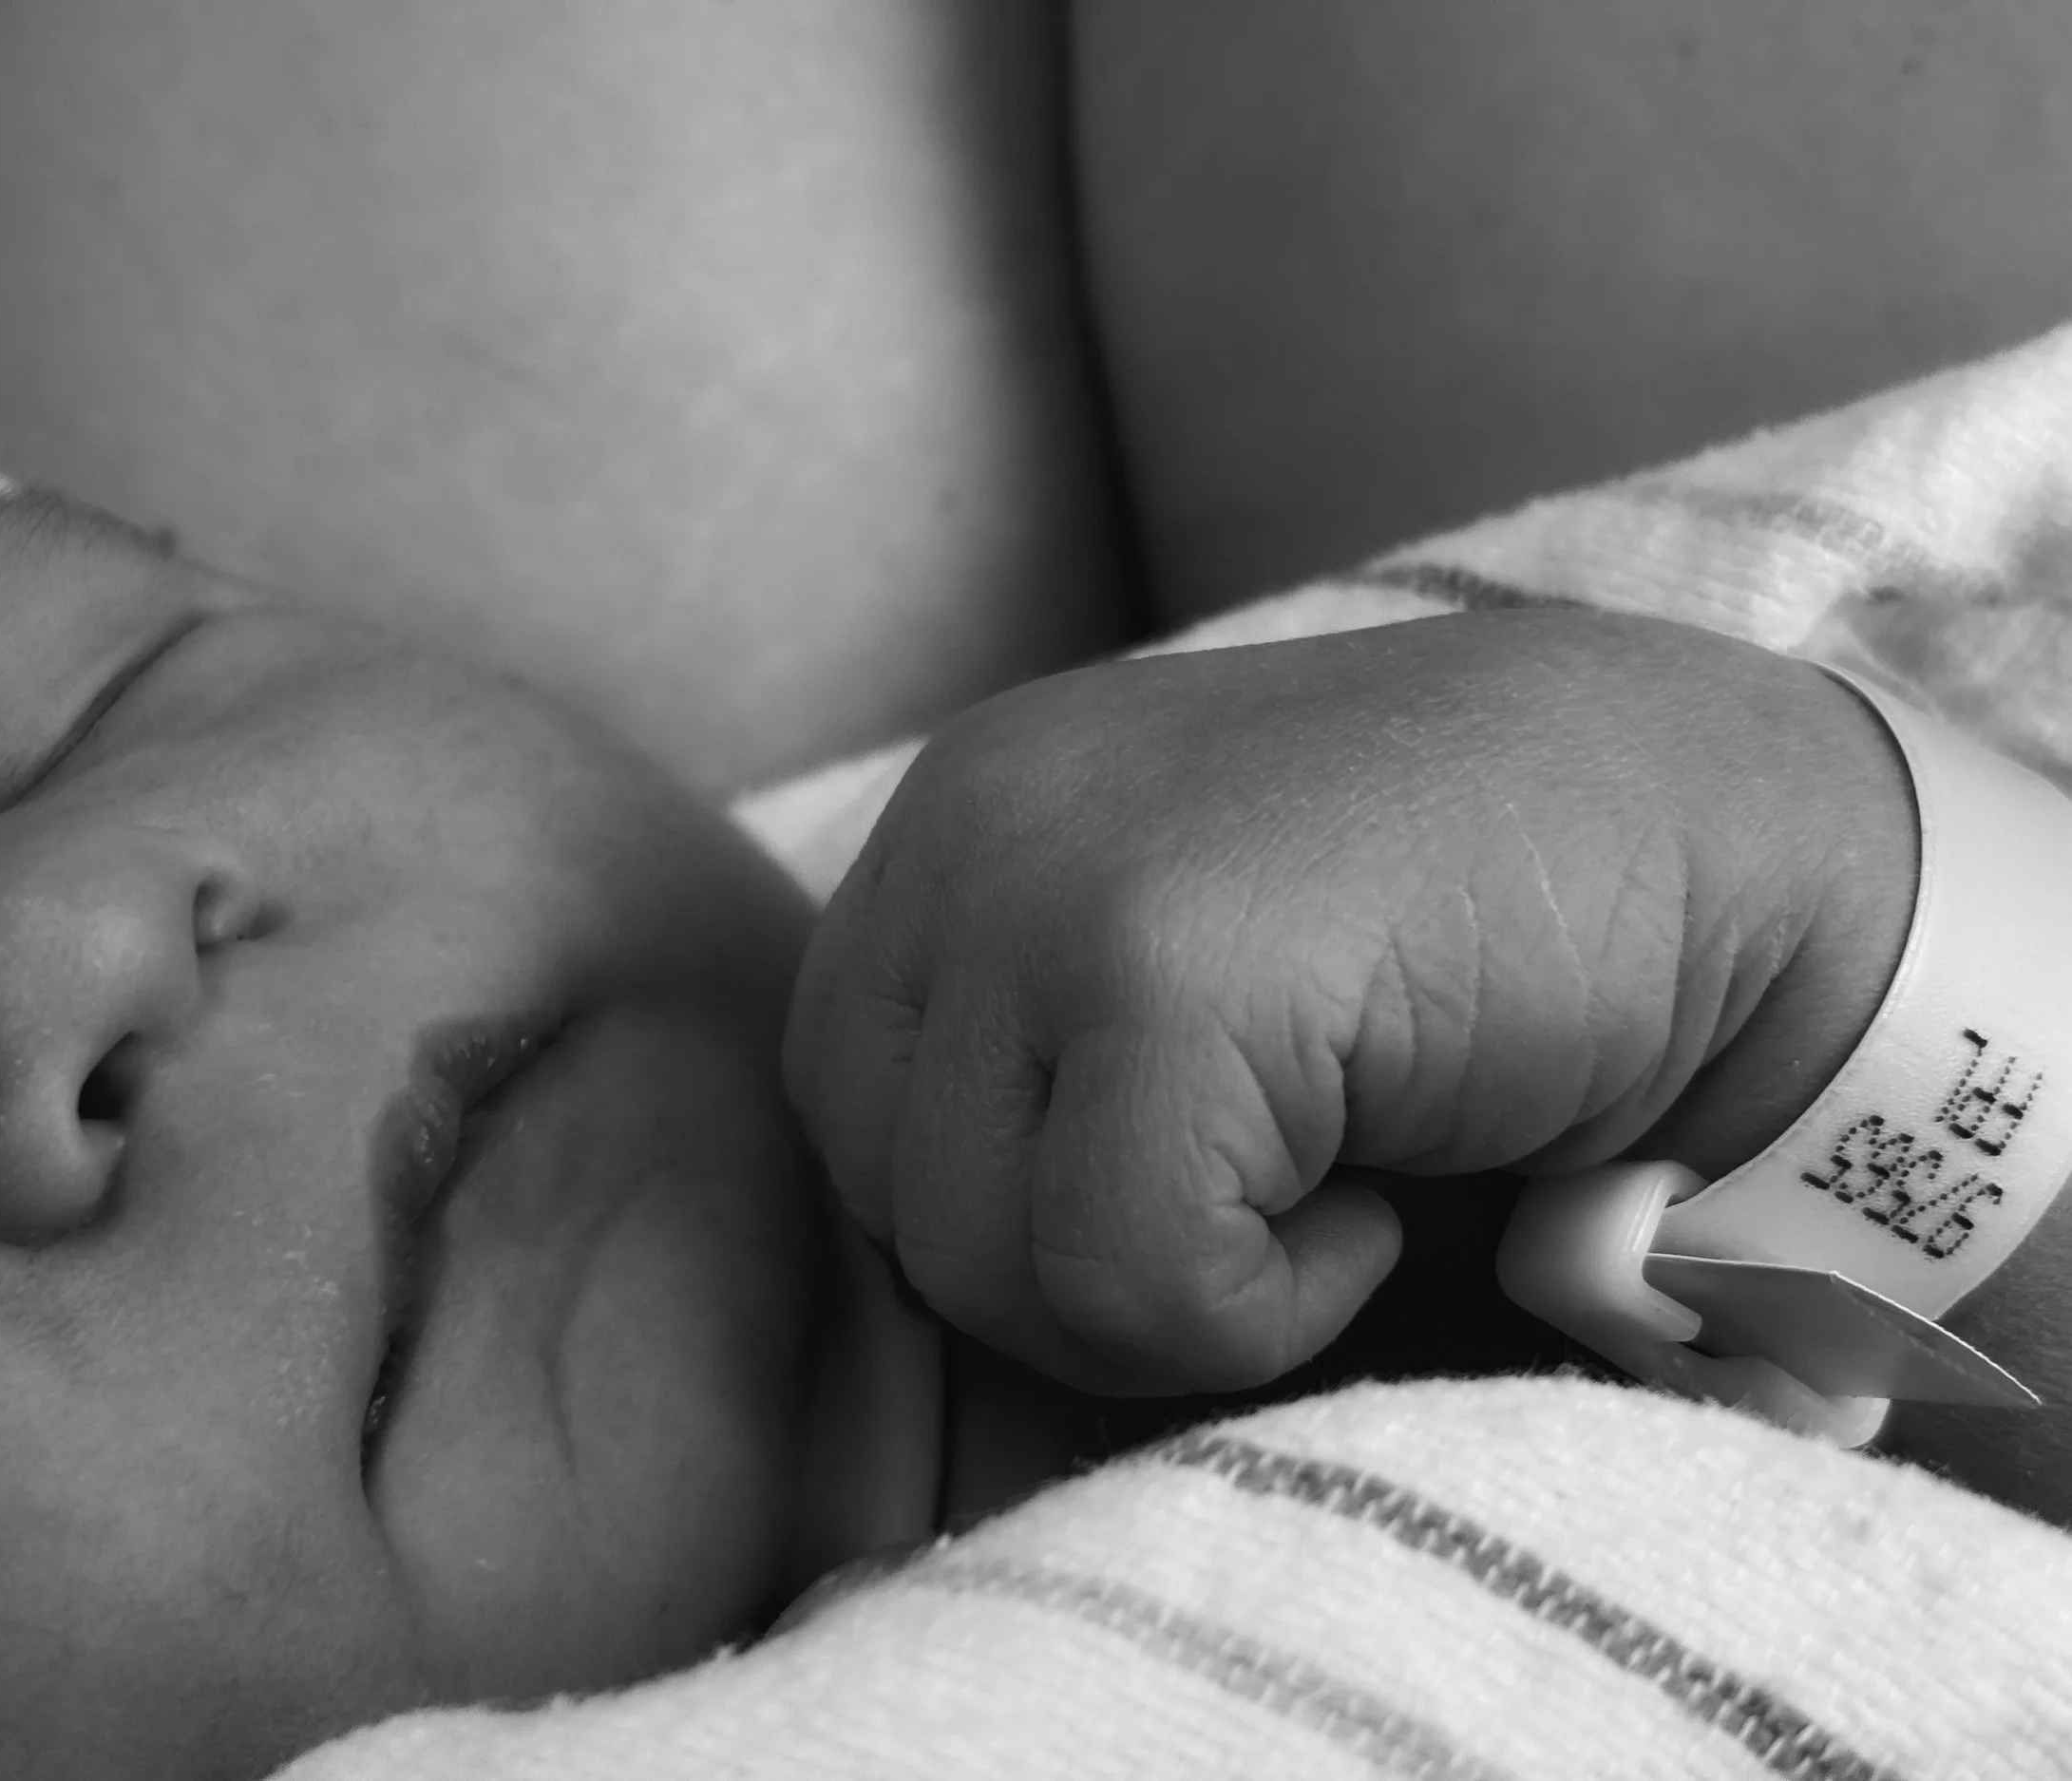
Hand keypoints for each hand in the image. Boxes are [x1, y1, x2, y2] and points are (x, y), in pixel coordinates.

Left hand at [785, 611, 1914, 1395]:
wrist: (1736, 852)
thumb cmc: (1469, 947)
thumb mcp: (1178, 971)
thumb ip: (1021, 1071)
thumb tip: (911, 1282)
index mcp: (958, 815)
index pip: (843, 1111)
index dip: (1016, 1204)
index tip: (1208, 1151)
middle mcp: (969, 821)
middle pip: (883, 1202)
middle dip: (1078, 1264)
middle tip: (1280, 1177)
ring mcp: (1050, 881)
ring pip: (979, 1265)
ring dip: (1178, 1287)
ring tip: (1337, 1162)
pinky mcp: (1159, 969)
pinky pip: (1130, 1279)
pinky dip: (1271, 1302)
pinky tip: (1386, 1184)